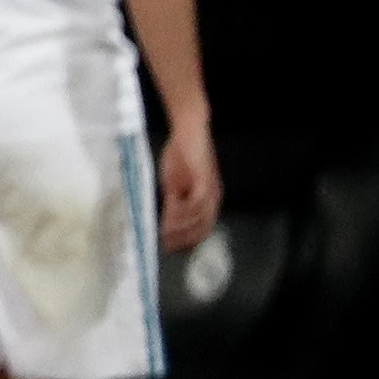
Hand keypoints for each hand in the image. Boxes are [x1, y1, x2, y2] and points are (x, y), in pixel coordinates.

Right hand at [158, 110, 221, 252]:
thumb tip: (166, 223)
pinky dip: (184, 212)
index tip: (169, 248)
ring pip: (200, 218)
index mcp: (208, 201)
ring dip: (182, 228)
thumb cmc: (182, 155)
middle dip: (184, 239)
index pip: (200, 228)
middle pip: (202, 228)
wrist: (189, 130)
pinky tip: (171, 216)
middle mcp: (213, 198)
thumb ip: (172, 203)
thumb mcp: (173, 184)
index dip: (186, 241)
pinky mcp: (205, 180)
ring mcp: (211, 190)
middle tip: (166, 246)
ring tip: (165, 233)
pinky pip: (197, 203)